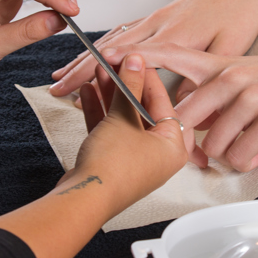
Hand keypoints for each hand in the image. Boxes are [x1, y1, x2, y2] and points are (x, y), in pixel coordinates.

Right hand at [48, 0, 257, 98]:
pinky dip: (103, 44)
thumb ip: (202, 77)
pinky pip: (123, 30)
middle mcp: (159, 24)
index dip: (99, 73)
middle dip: (79, 69)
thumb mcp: (229, 50)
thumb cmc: (241, 12)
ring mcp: (157, 17)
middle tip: (57, 87)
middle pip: (109, 49)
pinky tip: (95, 53)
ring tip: (64, 75)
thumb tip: (177, 106)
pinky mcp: (161, 15)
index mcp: (175, 35)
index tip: (77, 87)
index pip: (127, 57)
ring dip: (86, 57)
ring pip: (112, 39)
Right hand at [74, 54, 190, 215]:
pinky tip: (88, 92)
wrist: (84, 199)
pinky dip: (99, 112)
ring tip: (99, 71)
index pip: (163, 102)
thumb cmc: (113, 167)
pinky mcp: (112, 162)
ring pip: (123, 118)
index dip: (147, 77)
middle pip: (142, 109)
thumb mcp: (124, 118)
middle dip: (125, 84)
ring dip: (110, 95)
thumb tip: (135, 62)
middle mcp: (156, 154)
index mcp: (173, 147)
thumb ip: (130, 87)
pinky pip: (108, 130)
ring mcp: (133, 159)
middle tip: (115, 62)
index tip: (135, 58)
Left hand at [103, 44, 257, 171]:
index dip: (138, 62)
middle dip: (186, 143)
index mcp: (224, 64)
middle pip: (184, 115)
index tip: (106, 63)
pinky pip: (239, 154)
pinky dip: (245, 163)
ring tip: (242, 153)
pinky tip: (256, 158)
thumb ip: (221, 92)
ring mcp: (248, 96)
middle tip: (197, 158)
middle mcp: (230, 76)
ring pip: (210, 142)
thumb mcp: (254, 74)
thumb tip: (197, 121)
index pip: (171, 58)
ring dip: (222, 157)